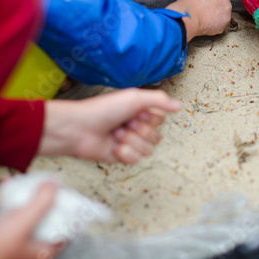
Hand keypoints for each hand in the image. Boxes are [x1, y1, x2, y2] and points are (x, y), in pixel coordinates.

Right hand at [0, 183, 61, 258]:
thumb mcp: (24, 221)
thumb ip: (44, 202)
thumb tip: (55, 185)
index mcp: (43, 249)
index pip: (65, 226)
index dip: (65, 207)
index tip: (62, 190)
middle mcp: (30, 245)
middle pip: (42, 214)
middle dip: (34, 195)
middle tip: (33, 181)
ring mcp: (12, 239)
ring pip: (20, 210)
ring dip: (12, 195)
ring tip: (6, 186)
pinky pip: (1, 212)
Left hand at [39, 89, 181, 163]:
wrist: (79, 129)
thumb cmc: (102, 110)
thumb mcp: (134, 98)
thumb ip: (159, 100)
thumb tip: (180, 105)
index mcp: (140, 111)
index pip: (160, 120)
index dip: (150, 119)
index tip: (137, 114)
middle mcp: (136, 126)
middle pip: (157, 137)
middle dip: (140, 131)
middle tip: (125, 124)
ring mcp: (130, 142)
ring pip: (148, 150)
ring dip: (131, 142)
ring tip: (116, 134)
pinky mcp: (122, 156)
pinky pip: (136, 159)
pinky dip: (125, 153)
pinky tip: (114, 146)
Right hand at [167, 0, 231, 40]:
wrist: (189, 16)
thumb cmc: (188, 3)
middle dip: (219, 4)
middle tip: (209, 9)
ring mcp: (227, 6)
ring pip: (225, 11)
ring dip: (219, 14)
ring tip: (207, 18)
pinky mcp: (227, 18)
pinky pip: (223, 21)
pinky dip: (218, 24)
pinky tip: (209, 23)